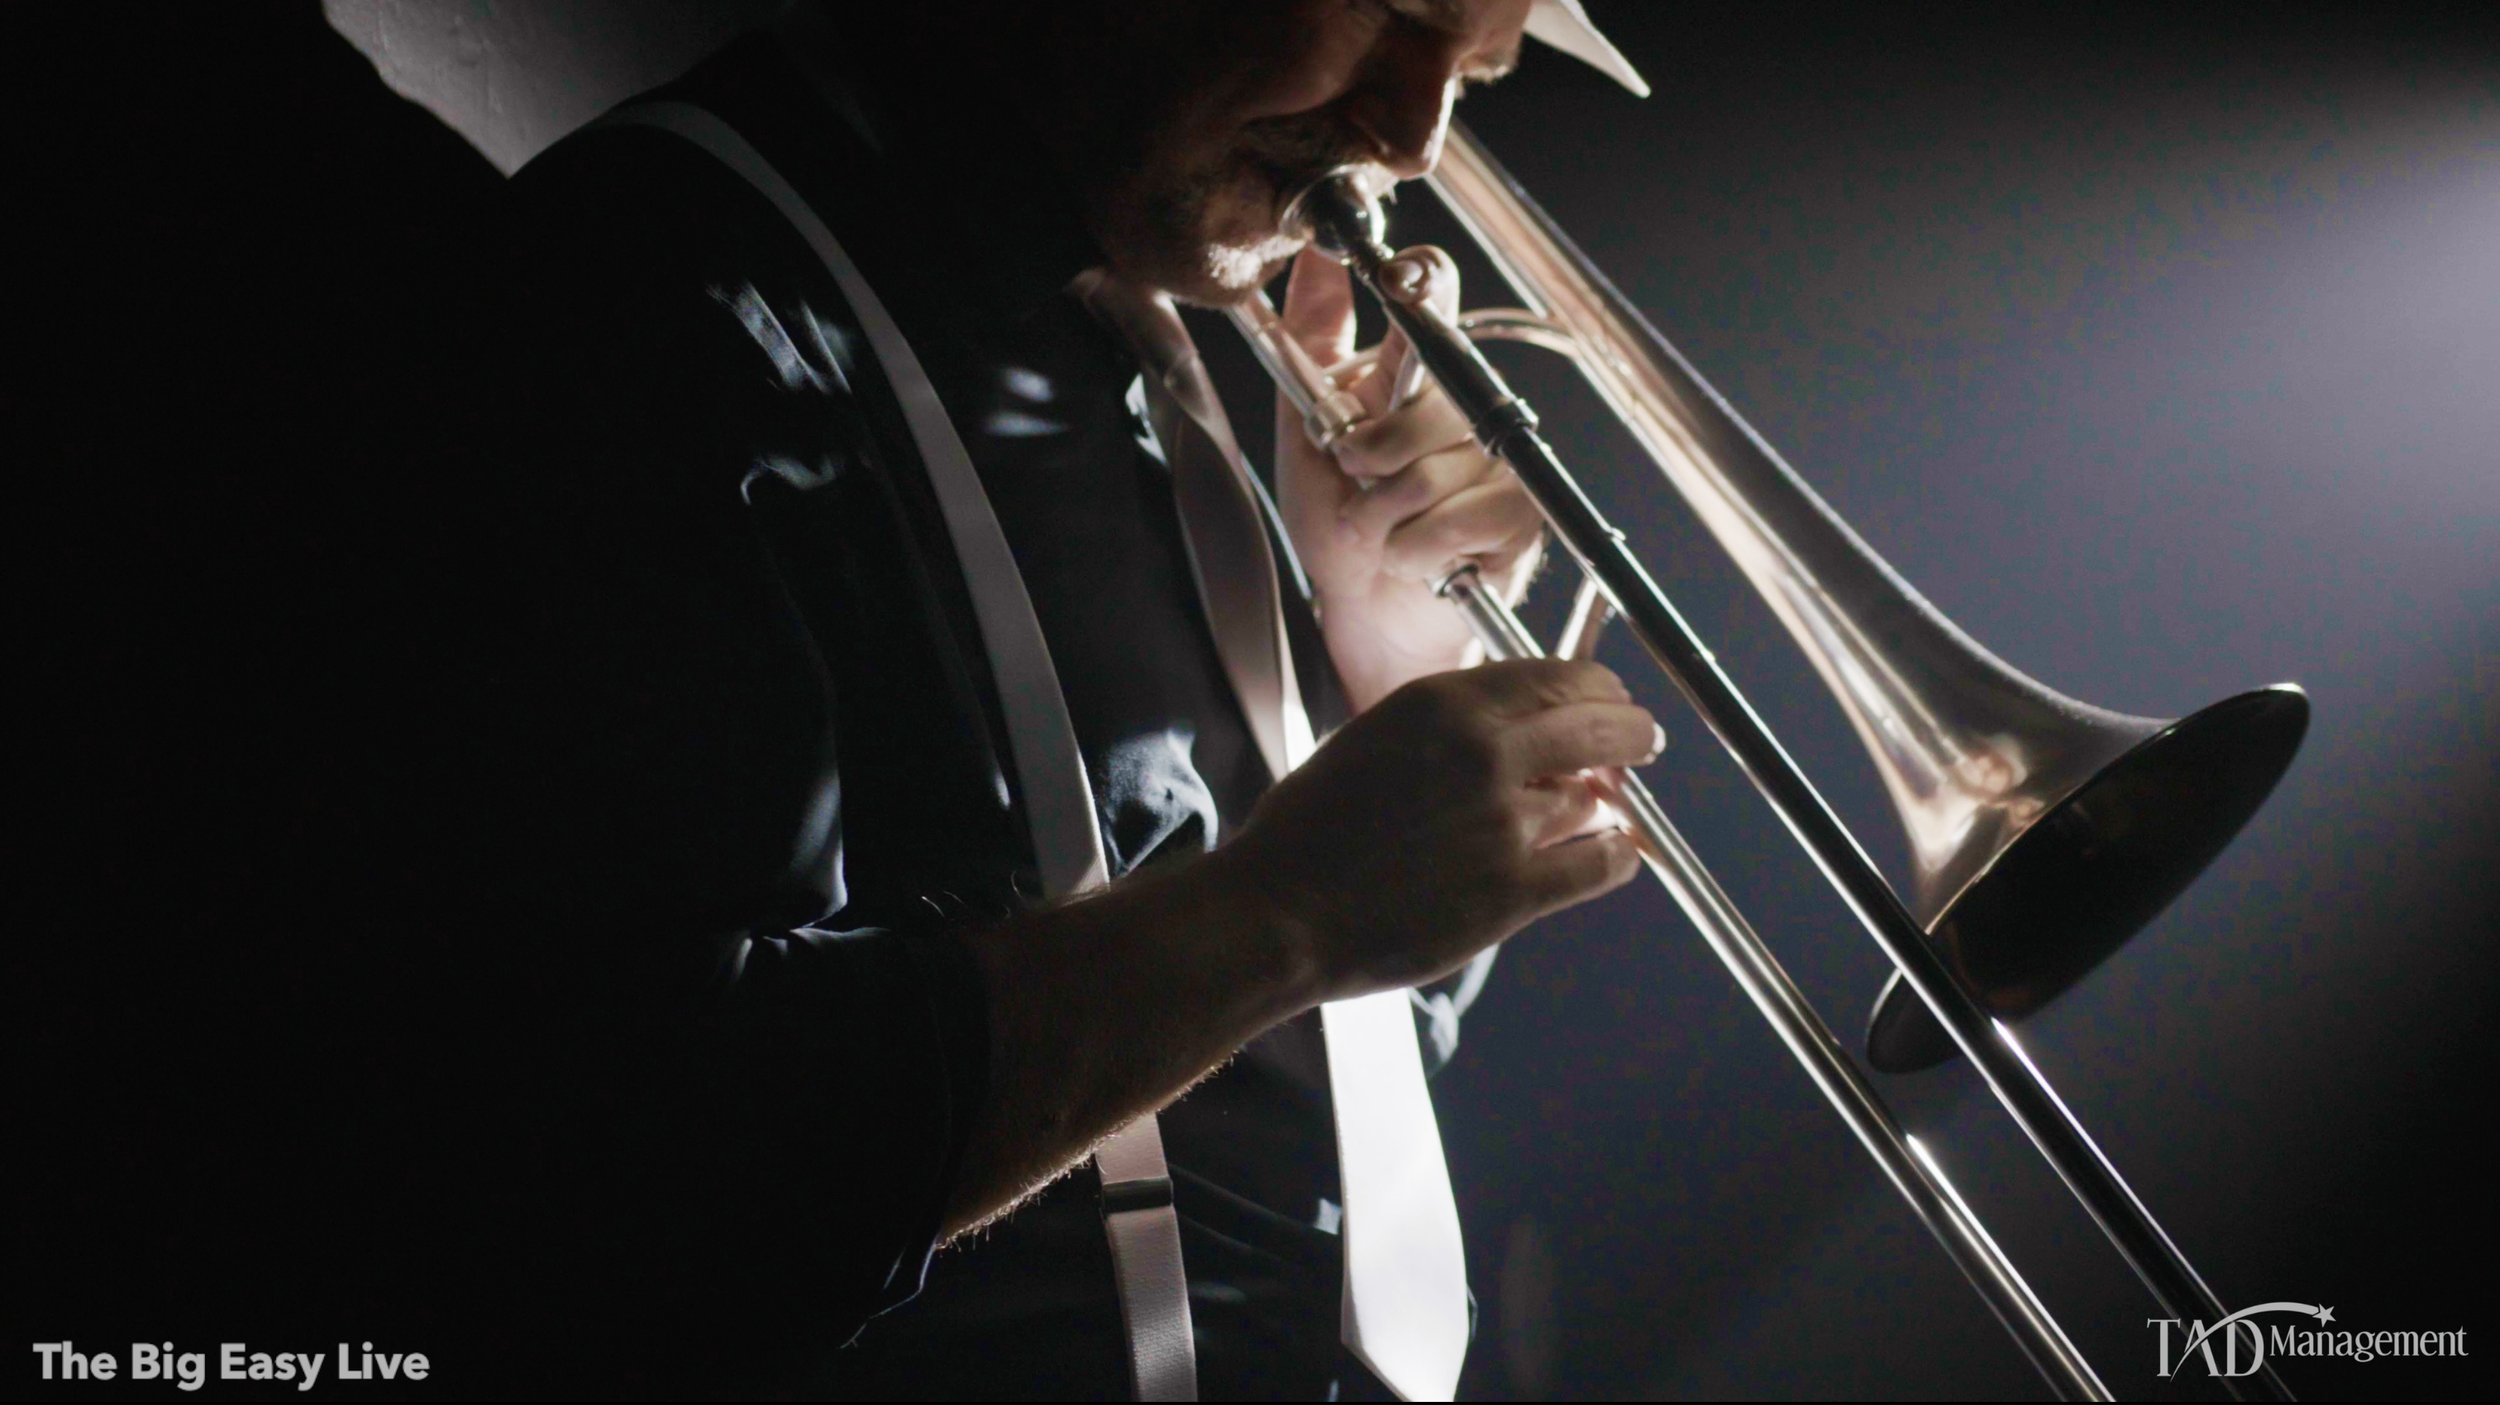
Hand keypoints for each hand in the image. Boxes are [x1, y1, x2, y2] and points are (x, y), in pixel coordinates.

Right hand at [1216, 659, 1657, 1000]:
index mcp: (1443, 702)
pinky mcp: (1513, 890)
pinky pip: (1600, 864)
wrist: (1278, 912)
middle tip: (1642, 740)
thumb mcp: (1375, 738)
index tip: (1608, 699)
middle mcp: (1484, 749)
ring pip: (1595, 798)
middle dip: (1631, 731)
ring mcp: (1504, 821)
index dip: (1598, 689)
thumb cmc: (1308, 830)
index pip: (1558, 676)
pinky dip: (1617, 856)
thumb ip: (1447, 726)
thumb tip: (1512, 728)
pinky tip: (1615, 853)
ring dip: (1603, 802)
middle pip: (1600, 726)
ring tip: (1599, 808)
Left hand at [1273, 244, 1545, 712]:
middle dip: (1369, 456)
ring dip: (1380, 518)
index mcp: (1417, 374)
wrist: (1364, 608)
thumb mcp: (1304, 427)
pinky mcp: (1521, 513)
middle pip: (1427, 402)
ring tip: (1377, 533)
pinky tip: (1413, 558)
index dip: (1422, 280)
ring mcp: (1500, 459)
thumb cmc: (1339, 519)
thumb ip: (1310, 342)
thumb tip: (1313, 251)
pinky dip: (1414, 550)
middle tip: (1353, 482)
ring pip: (1432, 472)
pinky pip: (1460, 519)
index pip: (1432, 301)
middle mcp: (1467, 406)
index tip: (1402, 271)